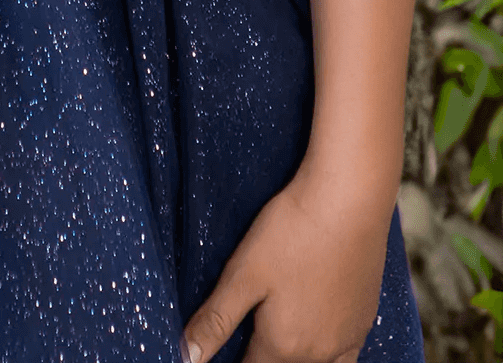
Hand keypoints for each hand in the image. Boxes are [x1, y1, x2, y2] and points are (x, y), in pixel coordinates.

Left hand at [182, 165, 393, 362]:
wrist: (347, 204)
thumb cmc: (290, 233)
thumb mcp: (242, 275)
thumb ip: (215, 320)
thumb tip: (188, 357)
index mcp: (283, 346)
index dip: (232, 357)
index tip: (224, 342)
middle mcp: (318, 354)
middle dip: (260, 352)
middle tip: (249, 323)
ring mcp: (347, 341)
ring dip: (291, 354)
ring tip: (276, 327)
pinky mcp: (363, 322)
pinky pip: (345, 358)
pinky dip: (325, 354)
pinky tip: (314, 331)